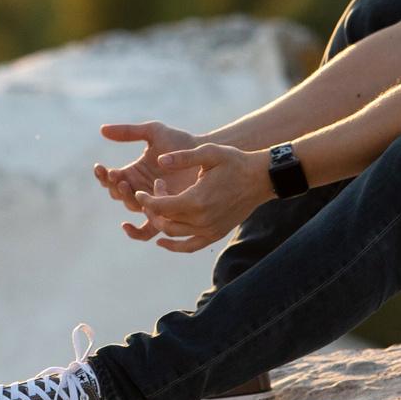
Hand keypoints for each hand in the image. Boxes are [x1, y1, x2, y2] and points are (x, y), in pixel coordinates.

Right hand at [94, 122, 198, 232]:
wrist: (205, 153)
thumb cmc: (180, 141)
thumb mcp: (153, 132)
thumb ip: (128, 131)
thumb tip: (101, 130)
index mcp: (133, 172)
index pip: (111, 178)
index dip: (103, 175)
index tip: (100, 167)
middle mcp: (140, 188)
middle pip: (118, 194)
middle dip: (113, 185)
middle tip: (115, 175)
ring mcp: (153, 201)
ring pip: (131, 207)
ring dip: (125, 198)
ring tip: (125, 184)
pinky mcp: (166, 213)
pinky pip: (147, 230)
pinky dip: (136, 232)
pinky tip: (127, 226)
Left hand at [130, 144, 272, 252]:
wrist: (260, 179)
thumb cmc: (235, 162)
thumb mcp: (209, 153)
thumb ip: (183, 157)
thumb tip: (161, 160)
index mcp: (196, 200)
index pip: (160, 207)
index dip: (145, 200)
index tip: (140, 191)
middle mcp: (201, 220)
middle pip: (163, 221)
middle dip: (152, 207)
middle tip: (156, 189)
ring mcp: (209, 230)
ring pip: (173, 233)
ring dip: (161, 220)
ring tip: (162, 202)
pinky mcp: (215, 234)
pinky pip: (190, 246)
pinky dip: (174, 246)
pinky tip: (161, 242)